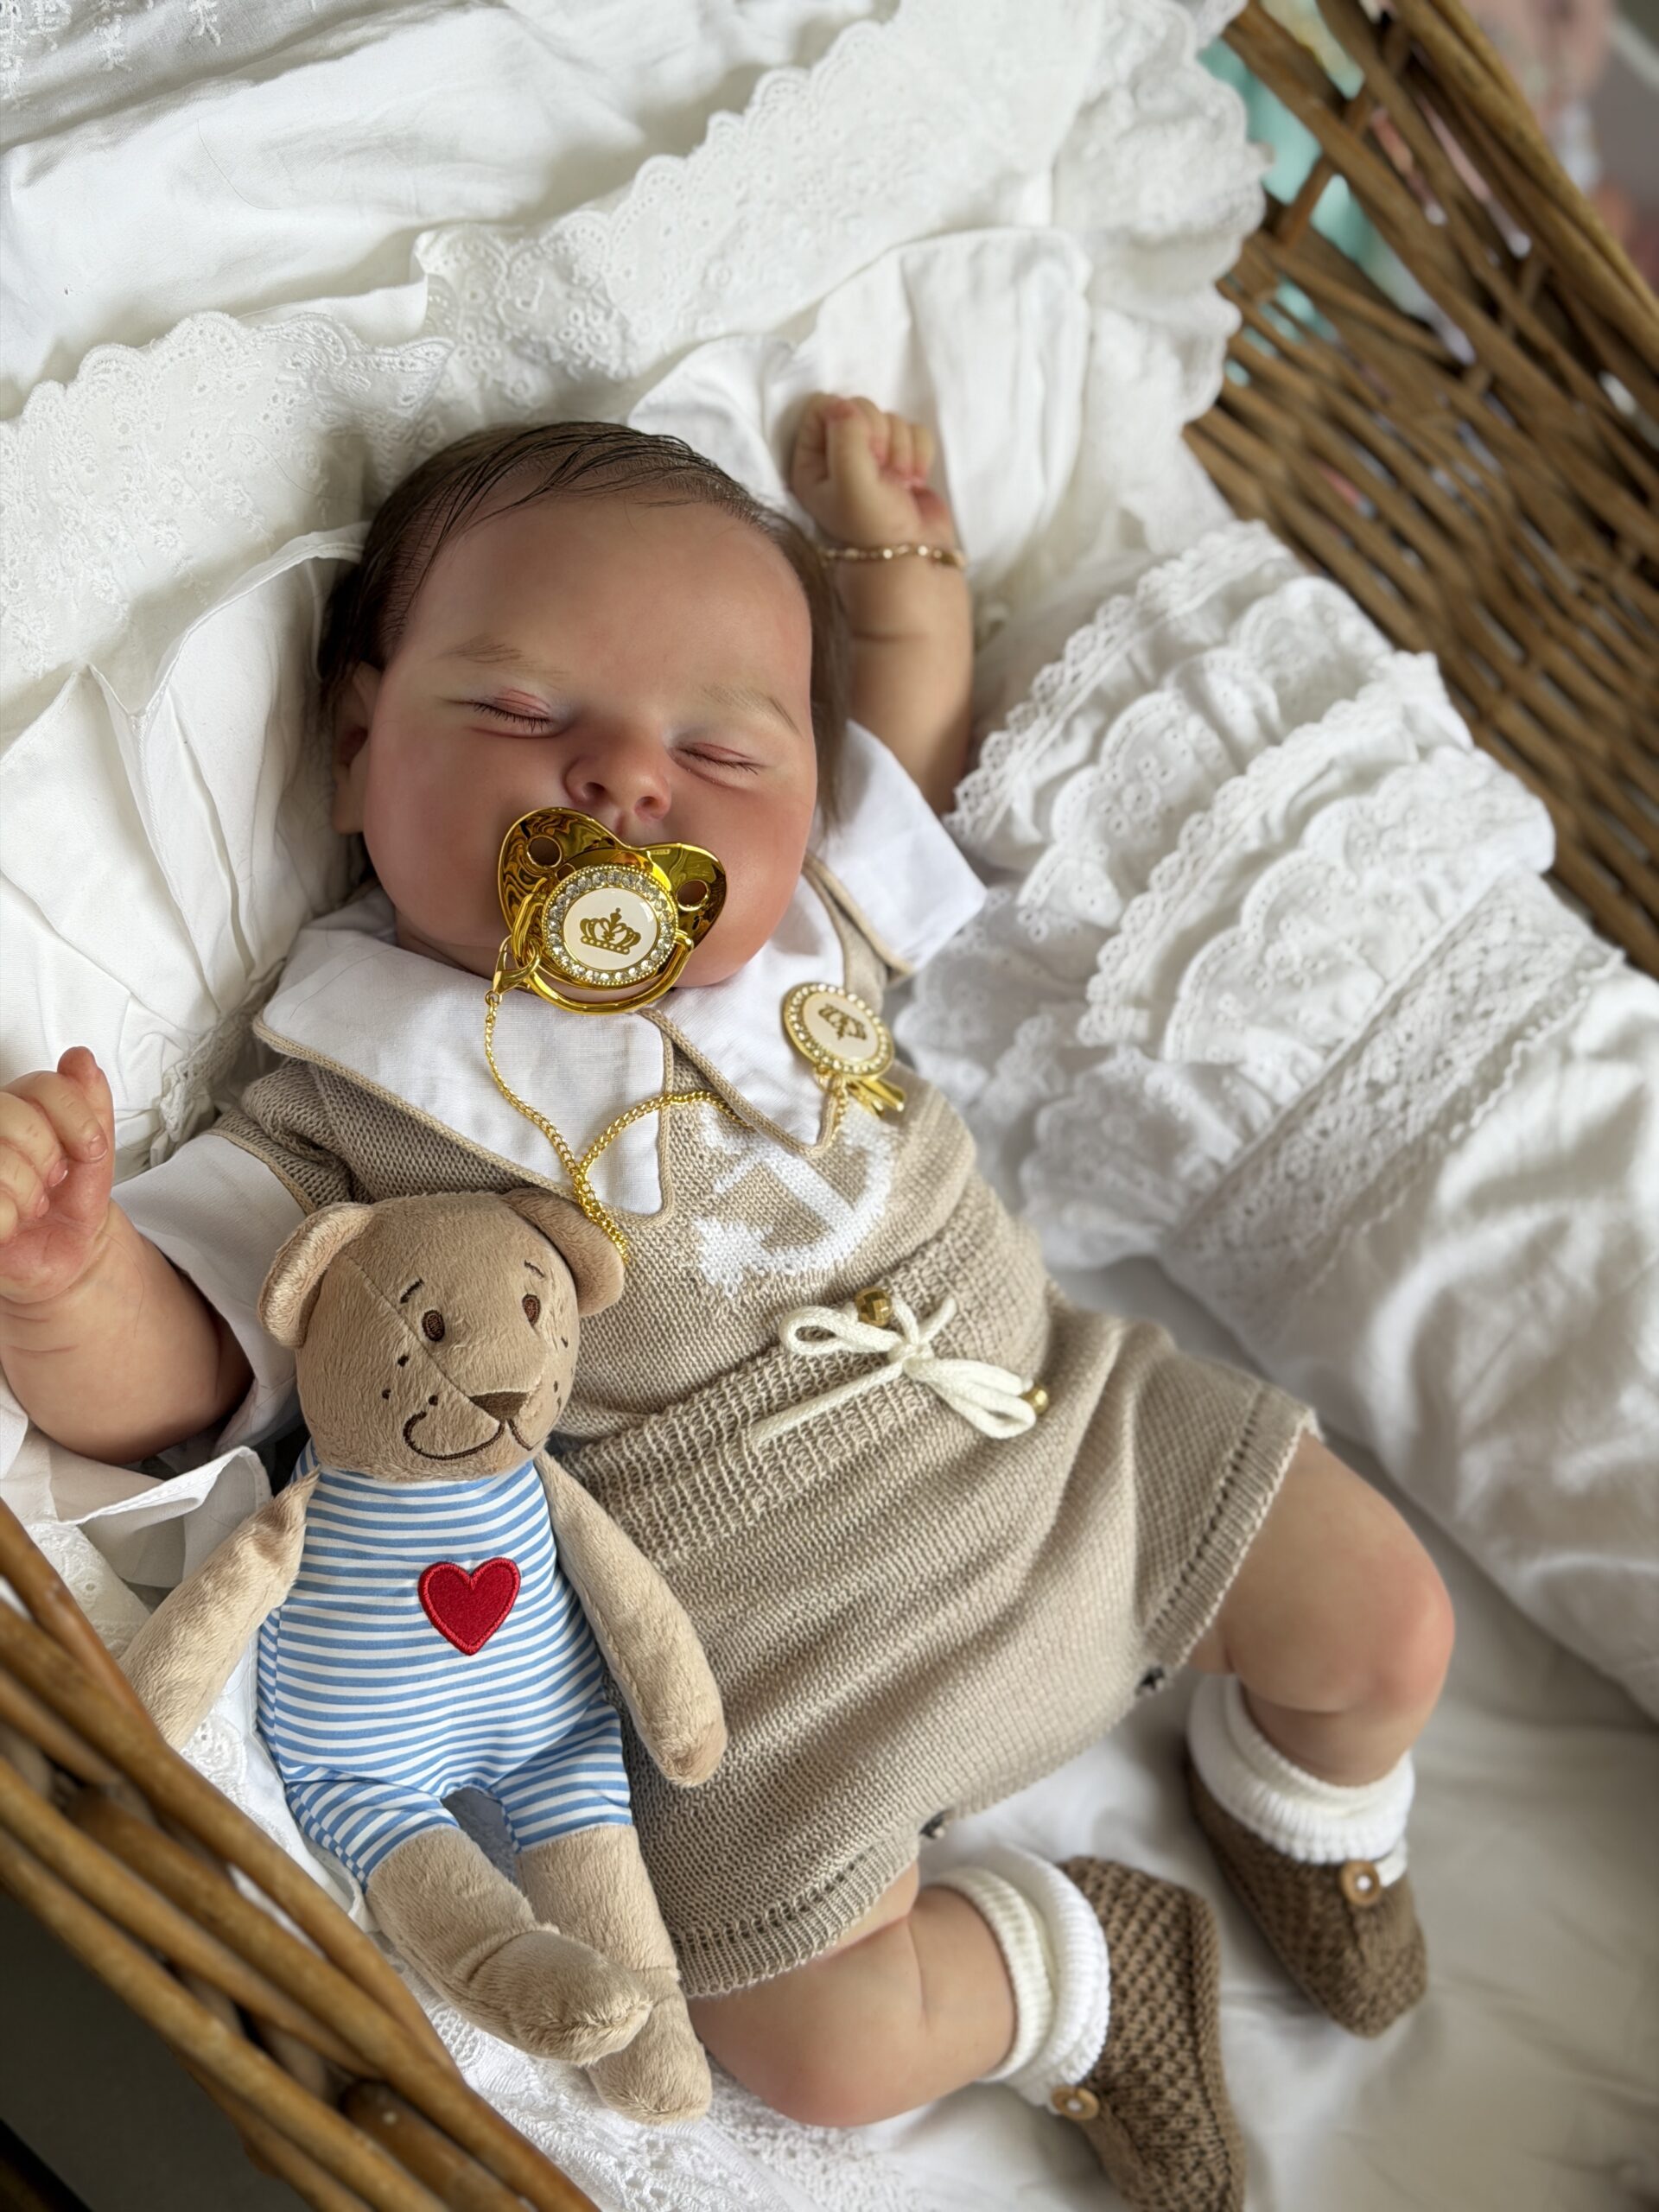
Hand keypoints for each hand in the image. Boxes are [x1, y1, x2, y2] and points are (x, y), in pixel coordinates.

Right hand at [0, 1048, 117, 1309]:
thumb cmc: (71, 1202)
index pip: (42, 1084)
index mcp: (14, 1107)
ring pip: (0, 1160)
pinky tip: (11, 1225)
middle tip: (54, 1180)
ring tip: (33, 1205)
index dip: (75, 1116)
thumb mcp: (94, 1153)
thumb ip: (91, 1106)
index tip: (90, 1148)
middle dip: (48, 1155)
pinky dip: (8, 1220)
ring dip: (30, 1193)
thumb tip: (80, 1060)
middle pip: (13, 1114)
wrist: (63, 1257)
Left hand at [789, 393, 958, 552]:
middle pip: (861, 408)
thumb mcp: (850, 479)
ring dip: (901, 451)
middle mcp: (838, 455)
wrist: (913, 558)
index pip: (823, 407)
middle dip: (880, 438)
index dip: (848, 421)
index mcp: (811, 460)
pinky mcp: (902, 458)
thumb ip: (845, 434)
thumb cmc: (874, 525)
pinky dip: (919, 454)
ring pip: (891, 418)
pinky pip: (914, 430)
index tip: (861, 452)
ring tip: (898, 485)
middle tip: (881, 473)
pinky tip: (913, 482)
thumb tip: (845, 403)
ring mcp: (872, 456)